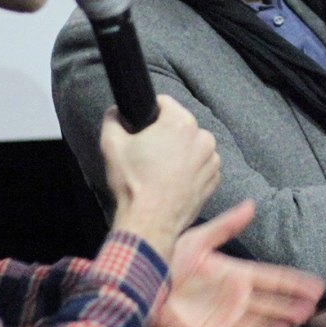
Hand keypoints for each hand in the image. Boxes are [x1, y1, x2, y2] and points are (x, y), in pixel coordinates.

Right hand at [102, 95, 218, 261]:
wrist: (150, 223)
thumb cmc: (133, 183)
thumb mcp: (111, 144)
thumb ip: (112, 118)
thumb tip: (115, 112)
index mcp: (180, 122)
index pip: (165, 103)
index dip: (150, 114)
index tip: (141, 130)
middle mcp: (203, 138)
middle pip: (180, 125)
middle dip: (166, 135)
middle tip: (148, 154)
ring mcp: (211, 160)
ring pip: (193, 146)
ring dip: (180, 152)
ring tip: (160, 171)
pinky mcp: (214, 180)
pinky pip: (201, 166)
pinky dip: (190, 171)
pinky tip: (172, 182)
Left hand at [153, 201, 324, 326]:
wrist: (141, 279)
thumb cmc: (169, 258)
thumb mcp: (200, 238)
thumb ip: (227, 226)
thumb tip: (252, 204)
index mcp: (236, 275)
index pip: (272, 279)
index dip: (294, 283)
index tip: (317, 286)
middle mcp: (233, 299)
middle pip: (269, 305)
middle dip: (289, 308)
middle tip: (310, 309)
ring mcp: (220, 318)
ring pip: (252, 326)